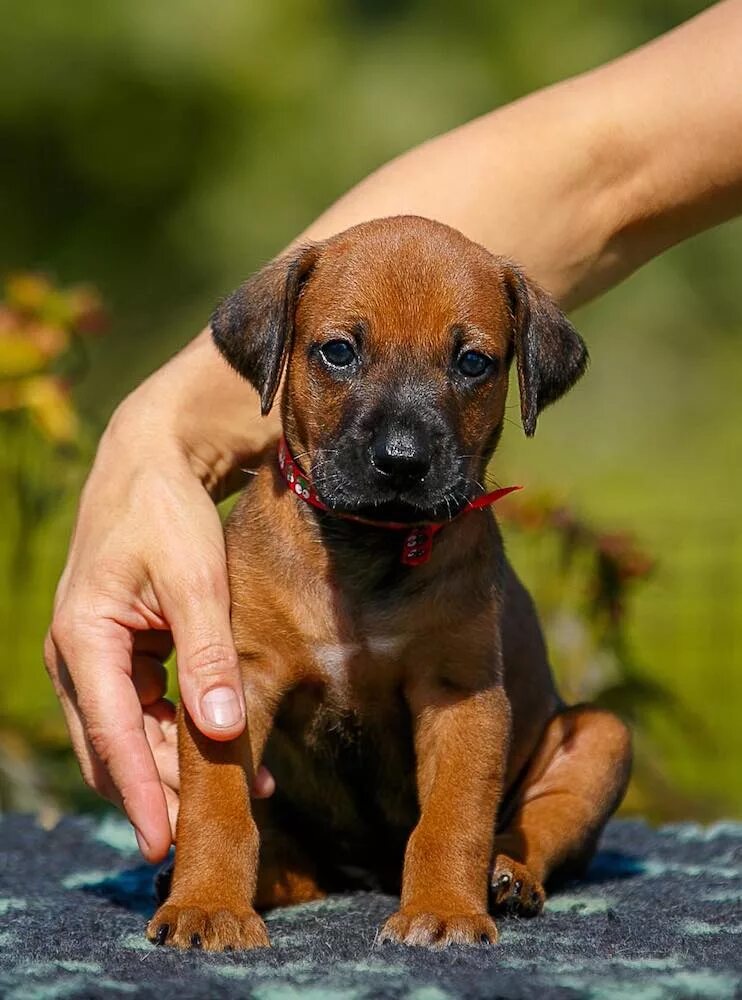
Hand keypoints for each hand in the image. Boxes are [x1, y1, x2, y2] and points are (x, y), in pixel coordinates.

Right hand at [44, 362, 276, 861]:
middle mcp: (77, 654)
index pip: (113, 736)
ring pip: (130, 730)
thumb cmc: (168, 513)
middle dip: (160, 788)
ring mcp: (95, 652)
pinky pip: (143, 704)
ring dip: (175, 761)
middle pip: (115, 744)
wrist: (151, 463)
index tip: (165, 844)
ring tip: (240, 790)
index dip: (142, 794)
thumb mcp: (196, 581)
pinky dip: (179, 728)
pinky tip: (228, 741)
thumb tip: (223, 731)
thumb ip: (209, 656)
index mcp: (84, 638)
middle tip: (209, 830)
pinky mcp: (119, 647)